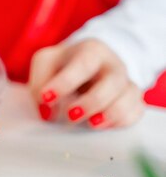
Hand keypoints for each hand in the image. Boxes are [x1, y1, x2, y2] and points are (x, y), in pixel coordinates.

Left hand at [29, 39, 144, 128]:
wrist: (88, 61)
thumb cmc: (63, 63)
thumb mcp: (46, 62)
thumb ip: (40, 82)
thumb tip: (47, 112)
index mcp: (91, 50)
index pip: (83, 64)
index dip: (66, 82)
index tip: (47, 98)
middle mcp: (113, 65)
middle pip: (112, 83)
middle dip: (92, 102)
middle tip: (71, 115)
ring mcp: (126, 82)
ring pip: (129, 98)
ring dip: (111, 114)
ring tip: (91, 124)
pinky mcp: (132, 100)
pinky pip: (135, 112)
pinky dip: (122, 121)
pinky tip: (103, 125)